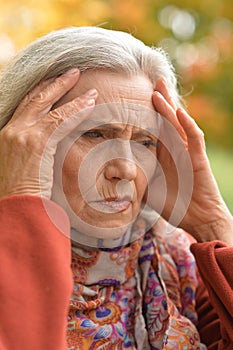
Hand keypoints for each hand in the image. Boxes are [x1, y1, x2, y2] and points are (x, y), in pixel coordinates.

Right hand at [0, 68, 97, 199]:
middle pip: (36, 98)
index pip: (26, 105)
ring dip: (72, 94)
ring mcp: (23, 135)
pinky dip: (77, 110)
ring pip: (51, 107)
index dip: (42, 92)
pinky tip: (90, 103)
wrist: (16, 208)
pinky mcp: (36, 143)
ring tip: (89, 88)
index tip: (55, 83)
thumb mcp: (21, 165)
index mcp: (7, 133)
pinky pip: (60, 121)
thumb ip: (31, 150)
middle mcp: (12, 129)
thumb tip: (46, 146)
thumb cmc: (21, 192)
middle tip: (73, 72)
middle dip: (56, 83)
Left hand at [148, 77, 232, 243]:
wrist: (199, 219)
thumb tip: (113, 183)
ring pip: (177, 124)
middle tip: (149, 81)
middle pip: (166, 119)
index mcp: (164, 154)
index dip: (146, 113)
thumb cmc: (176, 205)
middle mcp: (175, 149)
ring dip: (168, 107)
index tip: (132, 98)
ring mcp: (187, 152)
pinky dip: (187, 125)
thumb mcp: (148, 191)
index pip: (153, 128)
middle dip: (159, 100)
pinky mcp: (197, 159)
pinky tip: (179, 112)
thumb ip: (135, 182)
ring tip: (159, 89)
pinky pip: (193, 139)